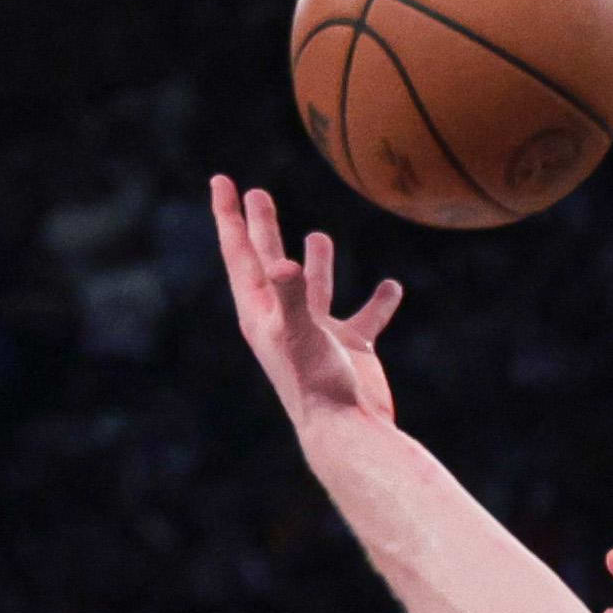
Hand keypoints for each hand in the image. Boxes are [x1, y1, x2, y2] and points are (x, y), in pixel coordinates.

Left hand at [208, 178, 401, 433]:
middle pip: (269, 260)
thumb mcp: (300, 336)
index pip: (240, 252)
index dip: (229, 215)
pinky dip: (378, 302)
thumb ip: (292, 296)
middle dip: (261, 226)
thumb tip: (286, 263)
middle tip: (256, 192)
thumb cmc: (317, 386)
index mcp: (261, 310)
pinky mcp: (350, 348)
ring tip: (320, 235)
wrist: (349, 431)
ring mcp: (319, 333)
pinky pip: (364, 317)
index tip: (222, 180)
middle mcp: (285, 318)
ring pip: (314, 287)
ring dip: (316, 261)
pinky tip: (391, 288)